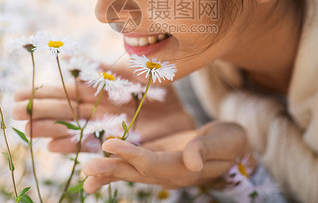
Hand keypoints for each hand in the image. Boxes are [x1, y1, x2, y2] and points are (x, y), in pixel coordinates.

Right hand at [11, 63, 194, 152]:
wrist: (182, 110)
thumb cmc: (159, 86)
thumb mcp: (135, 71)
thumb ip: (106, 68)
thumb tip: (74, 56)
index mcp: (102, 91)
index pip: (69, 91)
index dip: (45, 93)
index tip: (21, 93)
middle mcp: (100, 111)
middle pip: (66, 111)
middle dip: (41, 111)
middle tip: (14, 112)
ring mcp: (107, 128)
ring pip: (75, 128)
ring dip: (51, 130)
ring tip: (28, 129)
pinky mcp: (119, 144)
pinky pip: (94, 147)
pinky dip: (75, 147)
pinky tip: (54, 147)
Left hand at [82, 121, 251, 192]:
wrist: (232, 147)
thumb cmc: (230, 141)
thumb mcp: (224, 141)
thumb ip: (205, 149)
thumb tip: (191, 161)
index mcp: (183, 170)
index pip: (153, 163)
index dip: (131, 154)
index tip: (109, 144)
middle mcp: (168, 174)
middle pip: (135, 173)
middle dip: (110, 169)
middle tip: (87, 169)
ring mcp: (160, 170)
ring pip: (131, 173)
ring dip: (108, 173)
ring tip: (86, 176)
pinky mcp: (155, 162)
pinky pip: (132, 167)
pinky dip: (114, 168)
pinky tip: (96, 172)